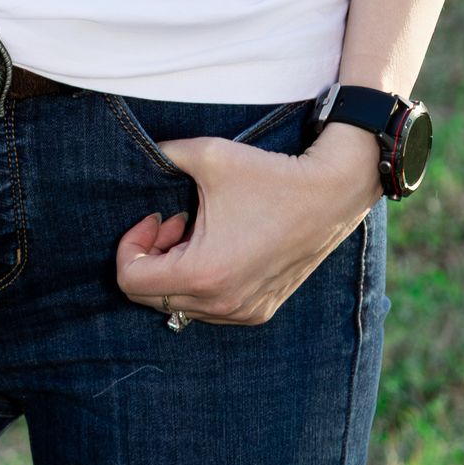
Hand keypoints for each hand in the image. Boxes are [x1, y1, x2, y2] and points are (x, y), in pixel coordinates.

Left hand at [115, 121, 382, 326]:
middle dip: (152, 256)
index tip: (153, 216)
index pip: (130, 280)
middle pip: (151, 297)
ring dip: (177, 269)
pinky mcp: (260, 311)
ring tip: (198, 230)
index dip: (130, 245)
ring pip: (181, 305)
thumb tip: (142, 152)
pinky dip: (203, 281)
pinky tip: (222, 245)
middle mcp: (221, 304)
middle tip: (174, 220)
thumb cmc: (270, 174)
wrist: (332, 192)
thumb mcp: (208, 155)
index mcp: (203, 273)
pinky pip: (211, 308)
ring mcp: (243, 312)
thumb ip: (164, 154)